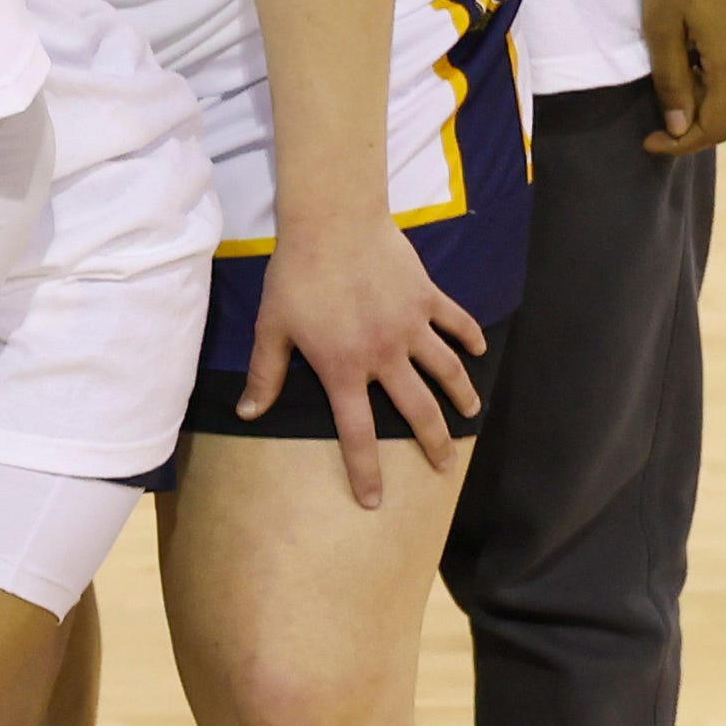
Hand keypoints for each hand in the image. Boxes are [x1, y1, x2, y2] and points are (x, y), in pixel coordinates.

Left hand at [244, 210, 482, 504]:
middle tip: (445, 466)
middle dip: (434, 443)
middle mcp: (385, 355)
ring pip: (447, 371)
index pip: (357, 433)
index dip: (366, 470)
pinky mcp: (428, 298)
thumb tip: (248, 412)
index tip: (376, 500)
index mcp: (343, 369)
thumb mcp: (272, 328)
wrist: (332, 224)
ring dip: (461, 395)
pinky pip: (456, 323)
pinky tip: (477, 352)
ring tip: (470, 414)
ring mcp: (411, 326)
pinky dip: (469, 338)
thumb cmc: (295, 276)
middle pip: (417, 410)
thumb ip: (265, 374)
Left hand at [646, 0, 725, 151]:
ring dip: (698, 97)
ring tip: (669, 72)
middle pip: (724, 114)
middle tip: (651, 113)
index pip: (715, 129)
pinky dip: (709, 76)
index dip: (681, 145)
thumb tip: (679, 127)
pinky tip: (687, 54)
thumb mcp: (662, 27)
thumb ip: (671, 80)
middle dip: (687, 123)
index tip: (648, 141)